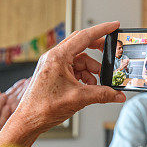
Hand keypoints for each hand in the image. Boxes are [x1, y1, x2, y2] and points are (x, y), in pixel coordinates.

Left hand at [0, 21, 125, 146]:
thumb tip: (117, 94)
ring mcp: (53, 65)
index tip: (114, 26)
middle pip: (81, 45)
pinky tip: (88, 87)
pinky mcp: (53, 74)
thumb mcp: (78, 99)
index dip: (102, 30)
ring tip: (98, 83)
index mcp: (57, 57)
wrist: (28, 121)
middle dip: (98, 50)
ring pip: (79, 60)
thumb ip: (102, 95)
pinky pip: (73, 69)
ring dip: (91, 70)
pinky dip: (84, 76)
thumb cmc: (43, 107)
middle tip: (111, 53)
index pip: (84, 37)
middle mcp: (54, 57)